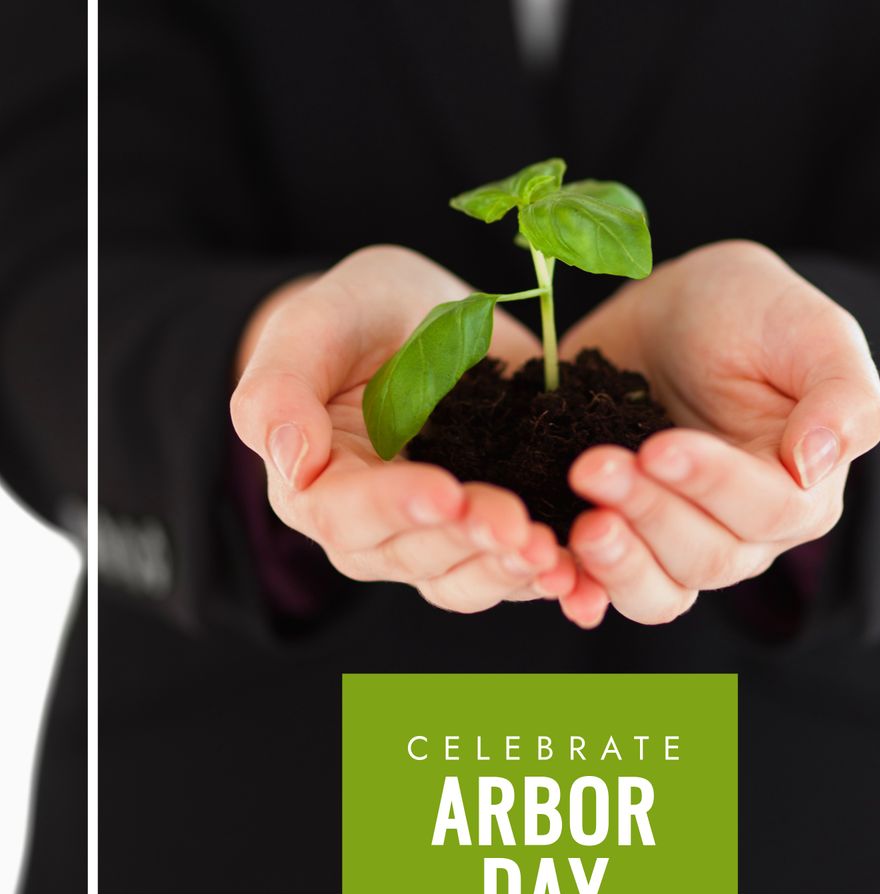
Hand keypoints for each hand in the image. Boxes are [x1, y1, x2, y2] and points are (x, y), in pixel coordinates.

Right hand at [231, 245, 588, 616]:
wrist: (422, 319)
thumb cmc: (359, 314)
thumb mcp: (318, 321)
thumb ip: (281, 385)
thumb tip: (288, 461)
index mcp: (317, 483)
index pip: (343, 514)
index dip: (394, 508)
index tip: (445, 491)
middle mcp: (375, 527)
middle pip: (412, 556)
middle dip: (468, 543)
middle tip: (516, 525)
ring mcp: (437, 536)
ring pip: (465, 579)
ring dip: (509, 572)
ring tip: (552, 554)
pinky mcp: (493, 528)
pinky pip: (516, 570)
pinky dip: (552, 578)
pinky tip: (584, 578)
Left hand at [557, 240, 879, 624]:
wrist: (672, 313)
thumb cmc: (750, 312)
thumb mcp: (810, 329)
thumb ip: (842, 396)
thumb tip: (819, 464)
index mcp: (801, 488)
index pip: (768, 510)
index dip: (712, 485)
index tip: (659, 447)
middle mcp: (744, 532)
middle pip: (706, 557)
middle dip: (649, 514)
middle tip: (594, 467)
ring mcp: (679, 541)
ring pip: (659, 592)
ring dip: (617, 563)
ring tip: (581, 524)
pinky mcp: (623, 536)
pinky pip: (606, 588)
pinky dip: (582, 589)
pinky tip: (555, 573)